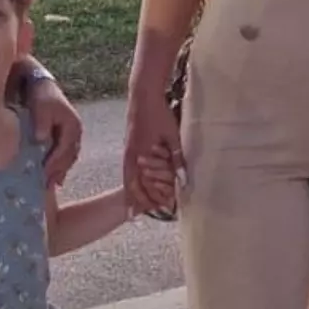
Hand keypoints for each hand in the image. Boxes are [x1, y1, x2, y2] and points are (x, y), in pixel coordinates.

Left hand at [28, 77, 82, 186]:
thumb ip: (42, 122)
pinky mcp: (66, 137)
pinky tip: (54, 177)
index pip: (65, 149)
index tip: (44, 175)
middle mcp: (76, 132)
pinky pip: (65, 155)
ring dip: (60, 171)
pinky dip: (60, 166)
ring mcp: (73, 135)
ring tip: (50, 184)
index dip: (55, 163)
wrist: (41, 86)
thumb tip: (41, 139)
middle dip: (59, 171)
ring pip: (69, 158)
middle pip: (69, 157)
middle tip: (47, 185)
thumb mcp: (41, 106)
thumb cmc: (41, 96)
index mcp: (73, 126)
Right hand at [124, 92, 184, 215]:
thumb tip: (182, 181)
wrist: (143, 95)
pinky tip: (132, 181)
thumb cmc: (159, 114)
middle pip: (130, 184)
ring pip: (126, 177)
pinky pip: (126, 167)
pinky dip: (129, 178)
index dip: (148, 199)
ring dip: (131, 191)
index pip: (141, 185)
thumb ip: (177, 159)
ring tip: (132, 204)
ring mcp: (127, 149)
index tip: (157, 210)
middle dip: (136, 200)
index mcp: (139, 156)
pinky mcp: (128, 144)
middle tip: (140, 213)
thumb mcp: (172, 136)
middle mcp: (130, 155)